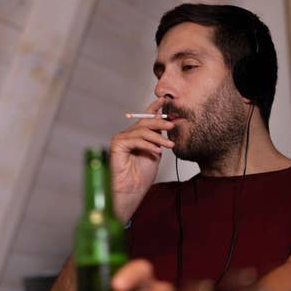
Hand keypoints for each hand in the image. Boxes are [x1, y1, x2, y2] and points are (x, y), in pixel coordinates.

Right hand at [110, 98, 174, 222]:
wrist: (132, 191)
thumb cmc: (141, 175)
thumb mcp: (155, 152)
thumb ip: (157, 137)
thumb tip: (165, 121)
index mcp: (135, 136)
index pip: (145, 118)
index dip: (154, 107)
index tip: (165, 100)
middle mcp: (127, 135)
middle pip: (144, 122)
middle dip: (160, 122)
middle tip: (173, 124)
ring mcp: (120, 139)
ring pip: (142, 131)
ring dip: (158, 138)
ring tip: (169, 145)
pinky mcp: (117, 145)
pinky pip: (136, 140)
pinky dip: (148, 145)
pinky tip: (157, 152)